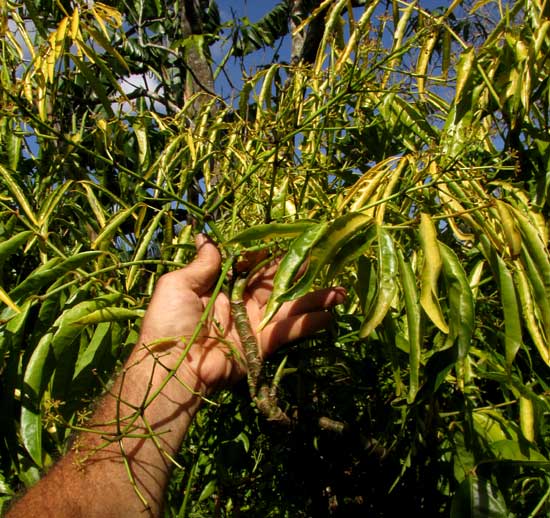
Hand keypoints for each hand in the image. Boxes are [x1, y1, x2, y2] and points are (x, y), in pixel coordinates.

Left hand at [137, 234, 345, 391]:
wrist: (173, 368)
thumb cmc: (170, 321)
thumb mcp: (179, 285)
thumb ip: (202, 263)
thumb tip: (204, 235)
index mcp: (222, 284)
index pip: (253, 264)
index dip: (273, 254)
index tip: (296, 241)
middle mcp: (242, 301)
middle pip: (277, 283)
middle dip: (302, 274)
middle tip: (328, 263)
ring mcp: (255, 323)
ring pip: (290, 305)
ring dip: (315, 298)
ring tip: (341, 291)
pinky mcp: (263, 344)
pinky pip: (290, 331)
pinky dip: (311, 323)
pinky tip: (332, 315)